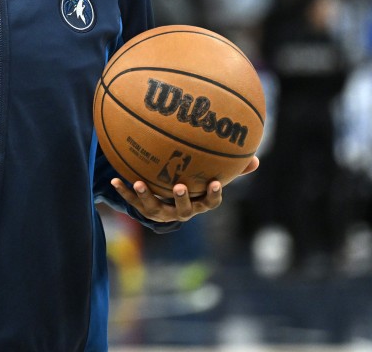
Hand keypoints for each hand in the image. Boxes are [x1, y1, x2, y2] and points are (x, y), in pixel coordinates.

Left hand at [111, 156, 258, 222]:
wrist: (167, 204)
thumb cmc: (195, 185)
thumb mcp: (211, 177)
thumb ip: (233, 169)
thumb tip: (256, 160)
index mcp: (199, 204)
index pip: (210, 203)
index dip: (214, 195)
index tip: (216, 183)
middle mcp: (181, 212)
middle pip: (183, 209)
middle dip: (181, 199)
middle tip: (179, 185)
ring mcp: (162, 212)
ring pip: (154, 208)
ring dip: (146, 196)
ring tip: (139, 183)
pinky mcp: (144, 209)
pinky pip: (133, 202)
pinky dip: (124, 191)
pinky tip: (115, 179)